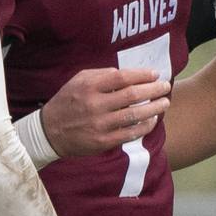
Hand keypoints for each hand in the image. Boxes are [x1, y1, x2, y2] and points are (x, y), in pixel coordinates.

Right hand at [40, 68, 171, 158]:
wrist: (50, 131)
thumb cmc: (68, 101)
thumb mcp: (79, 80)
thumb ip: (102, 74)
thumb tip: (129, 74)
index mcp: (89, 86)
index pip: (122, 77)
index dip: (142, 75)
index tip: (155, 74)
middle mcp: (95, 105)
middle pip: (132, 95)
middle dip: (153, 90)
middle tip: (166, 87)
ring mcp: (100, 125)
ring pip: (134, 115)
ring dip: (154, 108)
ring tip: (165, 102)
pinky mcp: (103, 142)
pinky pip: (130, 133)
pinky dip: (145, 126)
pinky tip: (153, 120)